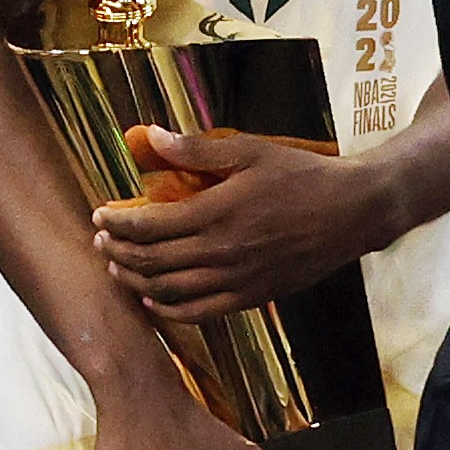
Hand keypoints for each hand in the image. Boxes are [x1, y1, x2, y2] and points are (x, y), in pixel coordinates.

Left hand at [93, 124, 400, 319]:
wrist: (351, 212)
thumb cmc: (301, 175)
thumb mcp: (250, 151)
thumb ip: (196, 149)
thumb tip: (152, 137)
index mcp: (216, 213)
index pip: (148, 226)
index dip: (116, 223)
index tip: (99, 215)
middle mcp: (221, 252)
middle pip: (150, 261)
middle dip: (117, 251)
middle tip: (100, 239)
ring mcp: (235, 280)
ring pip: (168, 291)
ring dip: (134, 282)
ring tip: (116, 268)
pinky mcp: (250, 297)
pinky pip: (199, 312)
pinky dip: (169, 309)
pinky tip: (154, 300)